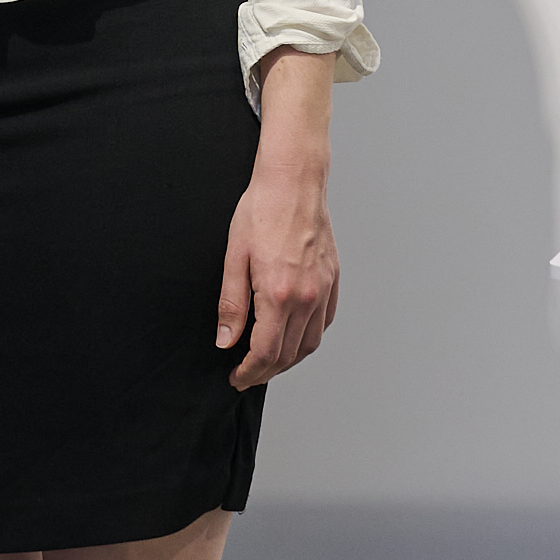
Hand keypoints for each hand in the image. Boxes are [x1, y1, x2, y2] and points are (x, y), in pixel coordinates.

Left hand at [216, 159, 339, 388]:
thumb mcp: (234, 256)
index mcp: (278, 294)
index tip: (237, 377)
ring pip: (310, 343)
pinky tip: (294, 336)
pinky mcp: (333, 278)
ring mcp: (323, 288)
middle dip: (266, 371)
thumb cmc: (262, 210)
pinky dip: (310, 337)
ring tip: (269, 361)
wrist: (294, 181)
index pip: (266, 352)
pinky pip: (325, 321)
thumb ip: (231, 304)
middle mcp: (306, 296)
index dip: (249, 372)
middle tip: (247, 374)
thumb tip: (226, 340)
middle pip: (288, 354)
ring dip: (289, 360)